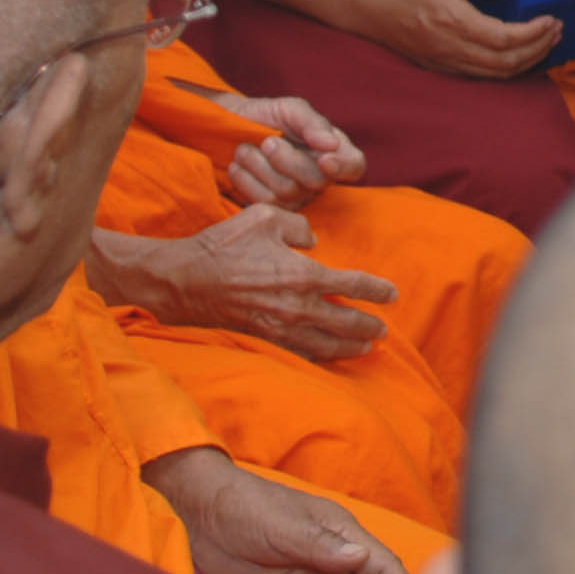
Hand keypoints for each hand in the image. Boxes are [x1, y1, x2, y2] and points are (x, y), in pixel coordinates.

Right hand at [93, 208, 395, 362]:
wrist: (183, 279)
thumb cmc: (223, 246)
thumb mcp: (264, 217)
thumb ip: (298, 226)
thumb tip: (312, 241)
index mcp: (301, 274)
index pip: (352, 284)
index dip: (376, 291)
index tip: (391, 294)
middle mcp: (296, 305)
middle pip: (345, 322)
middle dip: (367, 327)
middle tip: (383, 331)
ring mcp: (279, 326)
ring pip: (325, 343)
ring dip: (348, 347)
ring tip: (364, 348)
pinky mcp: (263, 337)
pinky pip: (299, 352)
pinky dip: (319, 355)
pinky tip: (327, 355)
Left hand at [218, 91, 365, 211]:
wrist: (230, 126)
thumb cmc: (266, 116)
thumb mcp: (291, 109)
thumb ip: (313, 122)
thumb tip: (332, 144)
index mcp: (332, 150)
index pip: (354, 166)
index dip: (343, 167)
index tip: (324, 159)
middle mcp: (318, 176)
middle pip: (317, 181)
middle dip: (288, 160)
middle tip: (268, 141)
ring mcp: (295, 196)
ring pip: (286, 192)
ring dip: (259, 166)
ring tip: (244, 149)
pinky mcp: (270, 208)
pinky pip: (263, 202)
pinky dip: (245, 180)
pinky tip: (238, 165)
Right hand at [356, 0, 563, 78]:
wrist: (370, 2)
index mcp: (453, 20)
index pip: (505, 39)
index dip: (535, 34)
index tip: (553, 19)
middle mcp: (451, 47)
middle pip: (506, 62)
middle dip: (539, 49)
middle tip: (557, 30)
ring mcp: (445, 60)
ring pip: (496, 74)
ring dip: (527, 61)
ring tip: (547, 42)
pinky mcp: (441, 66)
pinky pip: (481, 75)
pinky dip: (507, 69)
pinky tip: (521, 54)